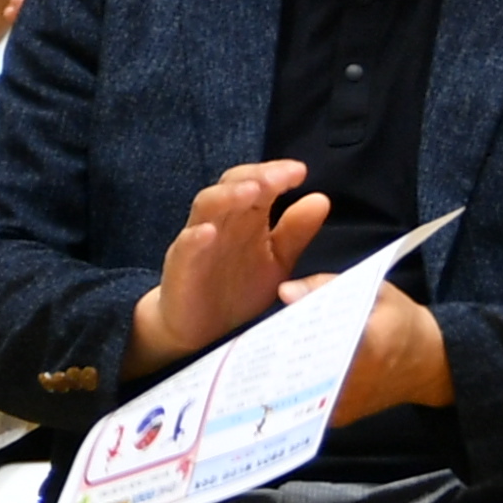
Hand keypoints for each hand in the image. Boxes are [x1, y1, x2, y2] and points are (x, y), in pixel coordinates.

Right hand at [133, 160, 326, 371]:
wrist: (202, 331)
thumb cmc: (238, 289)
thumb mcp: (278, 261)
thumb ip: (296, 232)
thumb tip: (321, 199)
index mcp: (245, 217)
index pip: (257, 182)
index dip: (276, 173)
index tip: (300, 172)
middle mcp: (221, 222)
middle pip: (232, 185)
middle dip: (256, 177)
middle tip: (280, 177)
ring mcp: (198, 241)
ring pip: (207, 206)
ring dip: (227, 196)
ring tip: (251, 191)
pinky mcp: (181, 266)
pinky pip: (186, 246)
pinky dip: (195, 237)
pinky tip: (209, 232)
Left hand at [282, 278, 452, 422]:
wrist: (429, 361)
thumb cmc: (400, 320)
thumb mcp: (375, 291)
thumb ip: (328, 286)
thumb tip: (285, 292)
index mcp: (368, 344)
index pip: (317, 340)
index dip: (289, 334)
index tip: (272, 327)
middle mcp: (356, 380)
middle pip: (302, 368)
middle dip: (280, 356)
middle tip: (257, 344)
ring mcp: (347, 404)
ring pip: (300, 390)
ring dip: (282, 374)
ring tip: (266, 358)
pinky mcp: (341, 417)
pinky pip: (308, 404)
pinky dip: (294, 388)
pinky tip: (281, 373)